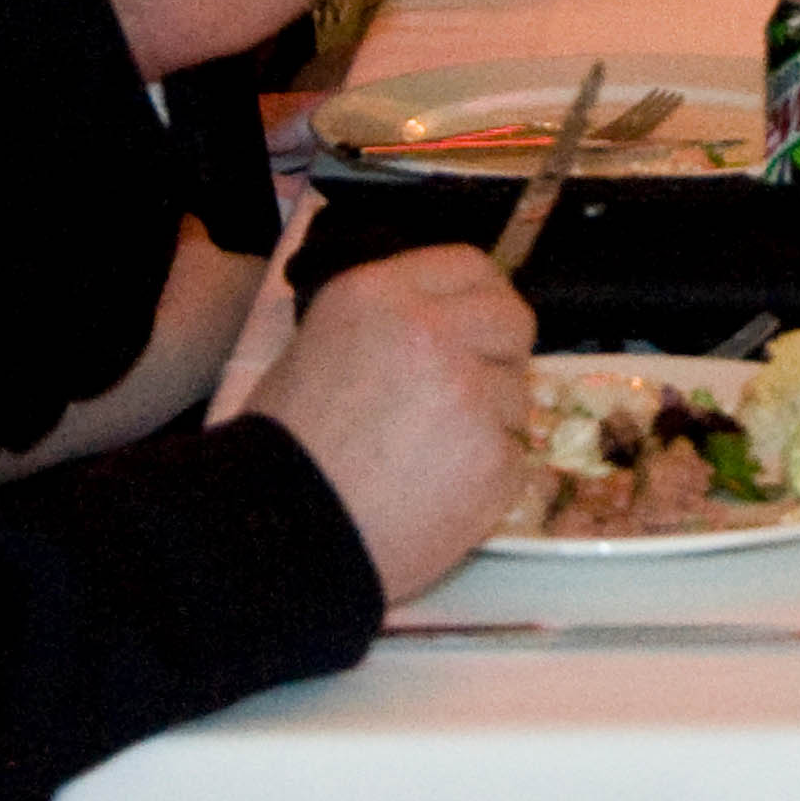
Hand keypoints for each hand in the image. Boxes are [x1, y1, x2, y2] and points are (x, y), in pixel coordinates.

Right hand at [244, 245, 537, 605]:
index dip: (477, 296)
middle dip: (499, 353)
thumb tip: (442, 316)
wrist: (280, 535)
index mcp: (380, 294)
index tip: (475, 323)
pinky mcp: (495, 456)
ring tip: (429, 457)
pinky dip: (489, 475)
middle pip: (512, 319)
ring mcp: (471, 393)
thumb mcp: (319, 345)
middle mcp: (434, 331)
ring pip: (518, 393)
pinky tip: (438, 492)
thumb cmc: (285, 447)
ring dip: (490, 420)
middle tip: (466, 391)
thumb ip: (388, 321)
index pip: (468, 265)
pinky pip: (516, 454)